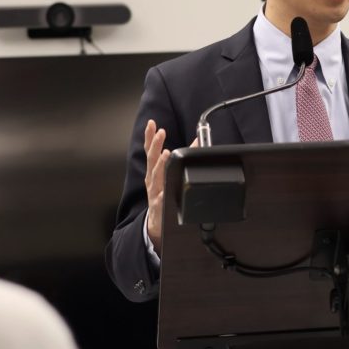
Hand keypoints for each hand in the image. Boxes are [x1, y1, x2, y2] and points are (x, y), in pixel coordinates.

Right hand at [144, 119, 169, 254]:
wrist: (155, 225)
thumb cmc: (162, 196)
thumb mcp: (166, 177)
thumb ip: (180, 159)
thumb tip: (198, 141)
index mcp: (154, 171)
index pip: (150, 150)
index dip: (150, 136)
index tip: (152, 124)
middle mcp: (152, 179)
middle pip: (152, 159)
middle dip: (156, 144)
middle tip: (161, 132)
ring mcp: (155, 192)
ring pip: (157, 176)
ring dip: (161, 164)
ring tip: (166, 154)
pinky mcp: (160, 206)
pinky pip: (162, 199)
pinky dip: (163, 193)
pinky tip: (165, 189)